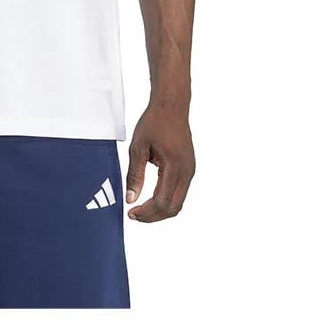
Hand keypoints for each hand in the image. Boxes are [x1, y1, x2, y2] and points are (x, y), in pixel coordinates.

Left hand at [124, 103, 195, 221]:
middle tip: (135, 214)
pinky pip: (180, 192)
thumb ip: (134, 174)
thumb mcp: (138, 147)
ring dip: (160, 209)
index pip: (162, 202)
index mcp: (175, 167)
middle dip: (153, 216)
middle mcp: (187, 172)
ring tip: (142, 207)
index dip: (146, 213)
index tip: (131, 213)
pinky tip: (152, 196)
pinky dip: (166, 199)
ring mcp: (190, 170)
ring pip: (178, 202)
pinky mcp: (189, 168)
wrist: (171, 105)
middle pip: (173, 208)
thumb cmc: (155, 121)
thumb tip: (131, 198)